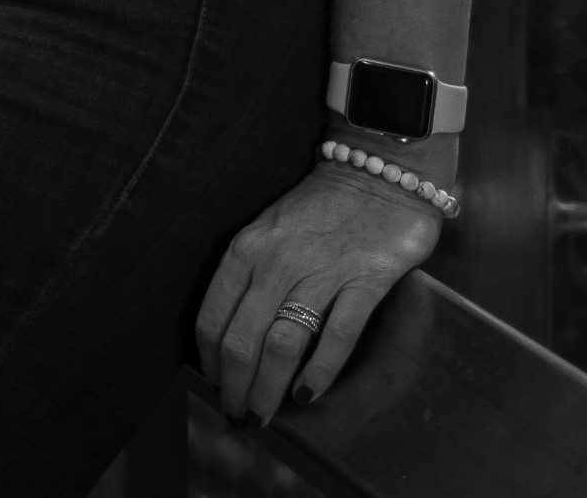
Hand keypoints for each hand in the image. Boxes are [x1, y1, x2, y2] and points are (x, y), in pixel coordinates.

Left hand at [193, 158, 445, 426]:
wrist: (378, 171)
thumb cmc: (320, 207)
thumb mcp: (269, 232)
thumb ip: (252, 275)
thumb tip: (233, 332)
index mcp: (246, 250)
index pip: (212, 316)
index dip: (209, 360)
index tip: (213, 386)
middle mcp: (275, 263)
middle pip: (242, 339)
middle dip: (235, 386)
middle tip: (238, 416)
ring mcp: (320, 272)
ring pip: (282, 344)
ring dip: (268, 388)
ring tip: (264, 415)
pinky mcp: (364, 281)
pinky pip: (336, 335)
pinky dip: (319, 371)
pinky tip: (307, 394)